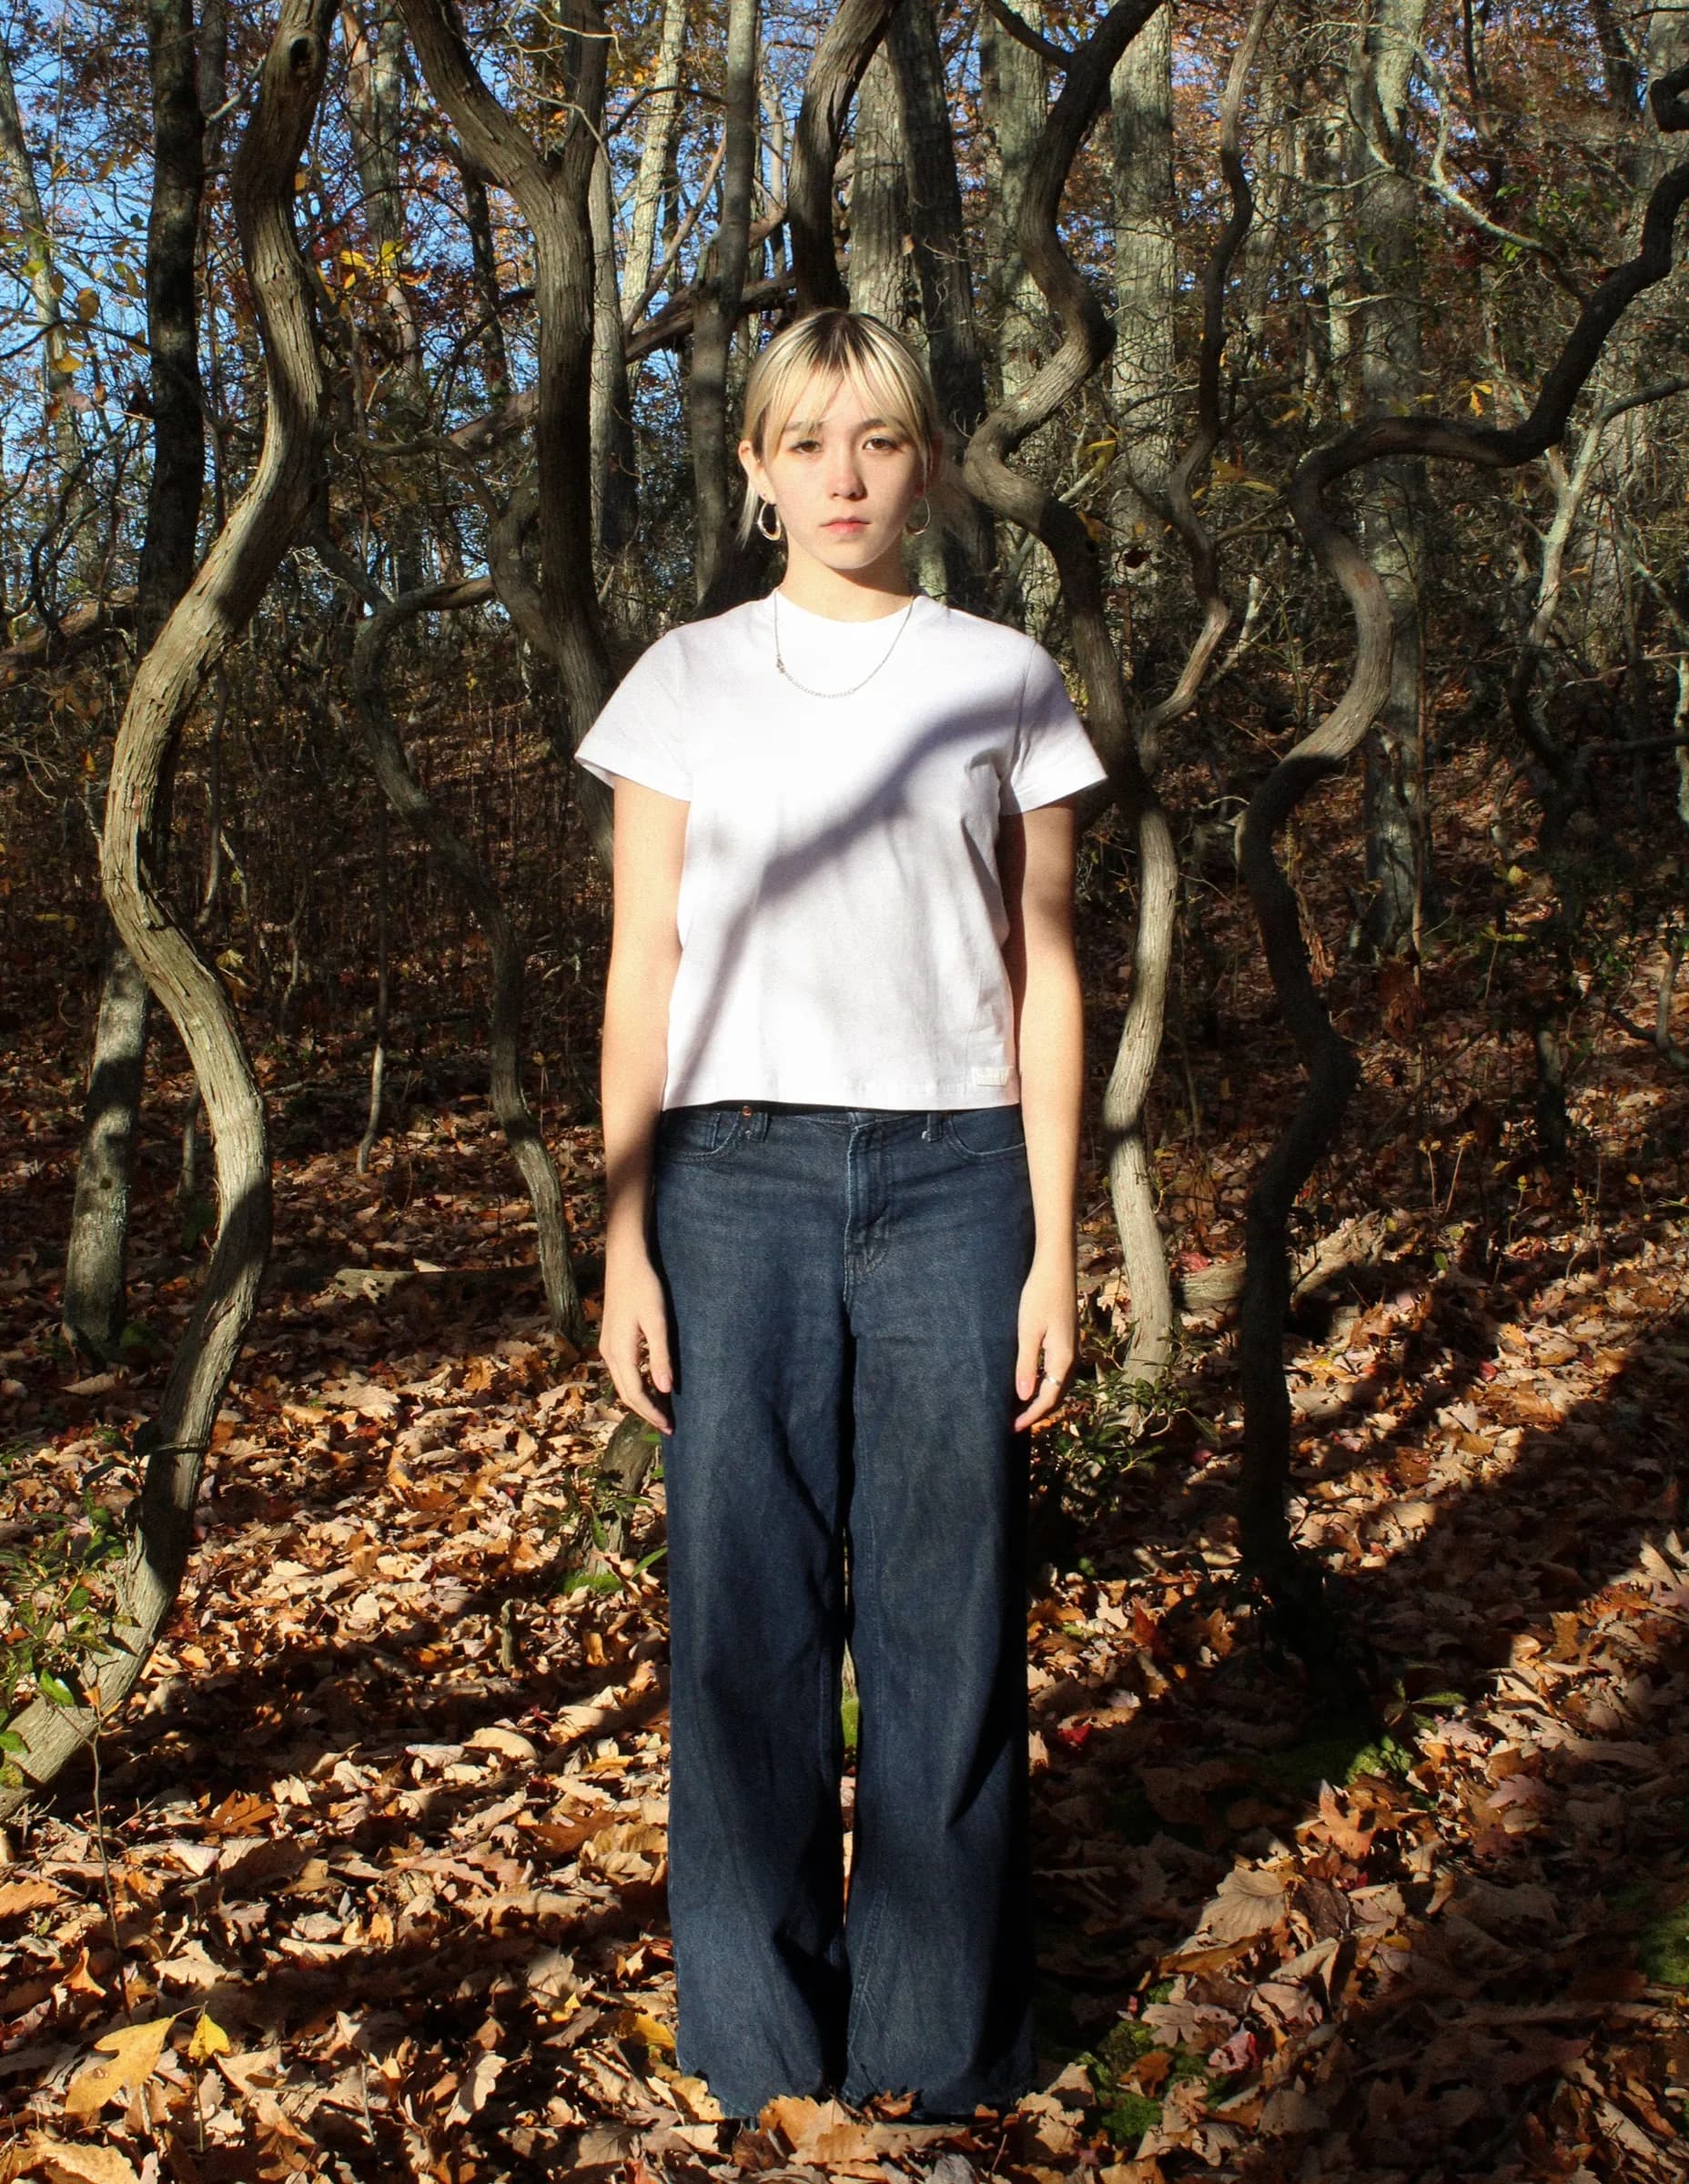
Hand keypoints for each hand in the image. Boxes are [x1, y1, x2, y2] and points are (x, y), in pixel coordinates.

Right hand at [599, 1249, 673, 1433]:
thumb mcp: (658, 1322)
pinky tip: (651, 1384)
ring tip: (662, 1410)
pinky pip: (622, 1371)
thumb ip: (661, 1356)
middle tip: (668, 1426)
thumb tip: (667, 1391)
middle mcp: (609, 1353)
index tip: (670, 1426)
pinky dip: (636, 1384)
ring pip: (623, 1383)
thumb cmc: (644, 1288)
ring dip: (641, 1399)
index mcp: (621, 1352)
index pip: (636, 1393)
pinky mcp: (611, 1338)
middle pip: (626, 1393)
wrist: (625, 1260)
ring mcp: (608, 1345)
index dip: (652, 1412)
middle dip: (647, 1412)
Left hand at [1013, 1255, 1076, 1430]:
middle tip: (1015, 1424)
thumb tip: (1024, 1396)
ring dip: (1042, 1399)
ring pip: (1059, 1385)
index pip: (1048, 1399)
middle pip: (1057, 1396)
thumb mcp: (1027, 1332)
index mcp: (1062, 1359)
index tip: (1012, 1428)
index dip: (1031, 1416)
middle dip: (1037, 1412)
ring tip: (1021, 1409)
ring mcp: (1071, 1349)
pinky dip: (1045, 1385)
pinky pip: (1058, 1373)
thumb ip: (1026, 1365)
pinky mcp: (1066, 1341)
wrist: (1056, 1268)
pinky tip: (1031, 1382)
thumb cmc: (1039, 1296)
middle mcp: (1071, 1358)